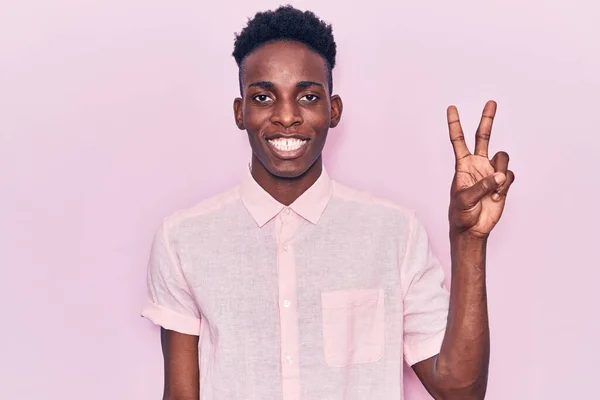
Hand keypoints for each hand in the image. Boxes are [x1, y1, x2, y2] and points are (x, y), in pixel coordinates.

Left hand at [447, 100, 514, 238]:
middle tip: (491, 102)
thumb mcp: (464, 199)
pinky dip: (505, 186)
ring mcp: (491, 172)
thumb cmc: (461, 214)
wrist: (473, 229)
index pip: (458, 140)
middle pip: (483, 137)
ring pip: (502, 157)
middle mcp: (477, 164)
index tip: (451, 108)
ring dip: (499, 171)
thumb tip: (499, 176)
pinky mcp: (503, 182)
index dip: (455, 124)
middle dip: (487, 119)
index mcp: (462, 165)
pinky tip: (497, 196)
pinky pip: (509, 175)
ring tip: (492, 189)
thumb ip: (481, 186)